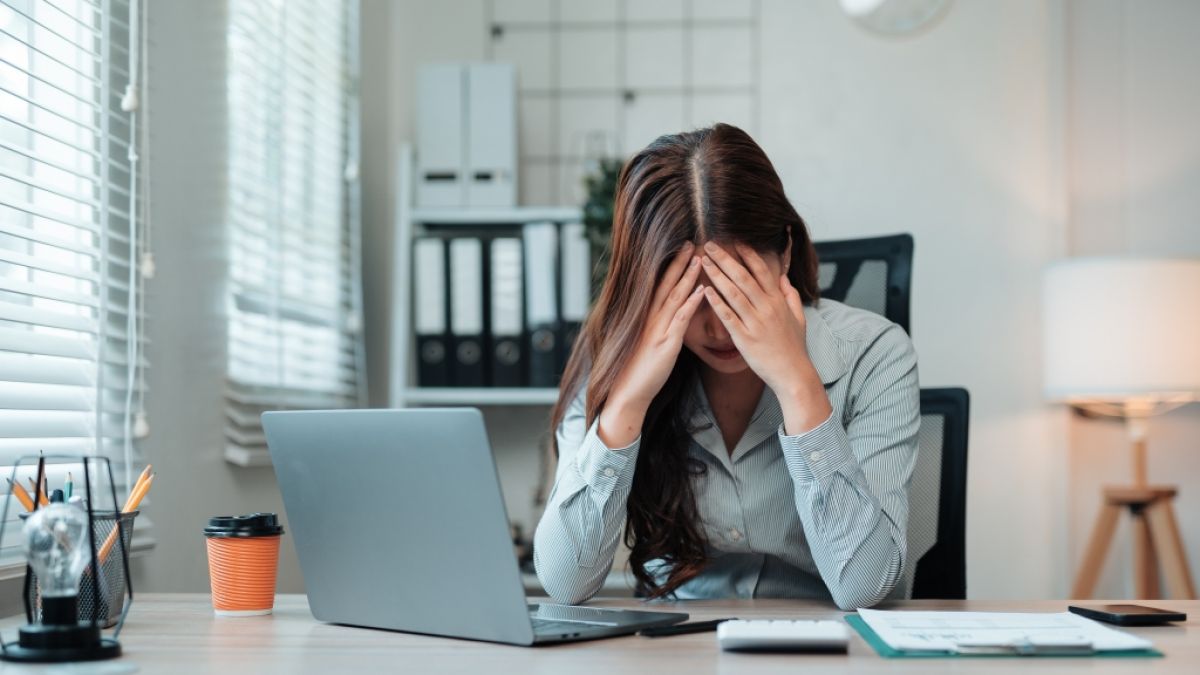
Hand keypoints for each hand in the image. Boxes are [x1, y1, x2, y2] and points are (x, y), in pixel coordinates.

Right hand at [599, 243, 705, 446]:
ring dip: (687, 276)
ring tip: (700, 259)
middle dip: (679, 263)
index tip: (681, 249)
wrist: (627, 392)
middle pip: (665, 284)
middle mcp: (650, 319)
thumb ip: (656, 326)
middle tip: (691, 242)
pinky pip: (680, 319)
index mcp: (646, 318)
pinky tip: (703, 290)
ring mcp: (657, 330)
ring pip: (673, 297)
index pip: (659, 286)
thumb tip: (666, 315)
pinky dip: (691, 303)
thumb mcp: (646, 343)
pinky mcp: (665, 344)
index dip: (670, 267)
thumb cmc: (639, 370)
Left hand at [701, 242, 831, 433]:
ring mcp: (755, 323)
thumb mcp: (799, 318)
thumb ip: (791, 296)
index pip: (762, 271)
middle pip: (743, 277)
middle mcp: (767, 308)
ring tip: (703, 262)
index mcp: (778, 301)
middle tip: (710, 245)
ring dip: (717, 275)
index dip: (748, 254)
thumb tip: (784, 278)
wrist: (793, 374)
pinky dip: (716, 303)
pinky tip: (704, 291)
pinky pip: (728, 317)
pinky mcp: (745, 338)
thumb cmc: (794, 347)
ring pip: (733, 293)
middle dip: (725, 259)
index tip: (735, 241)